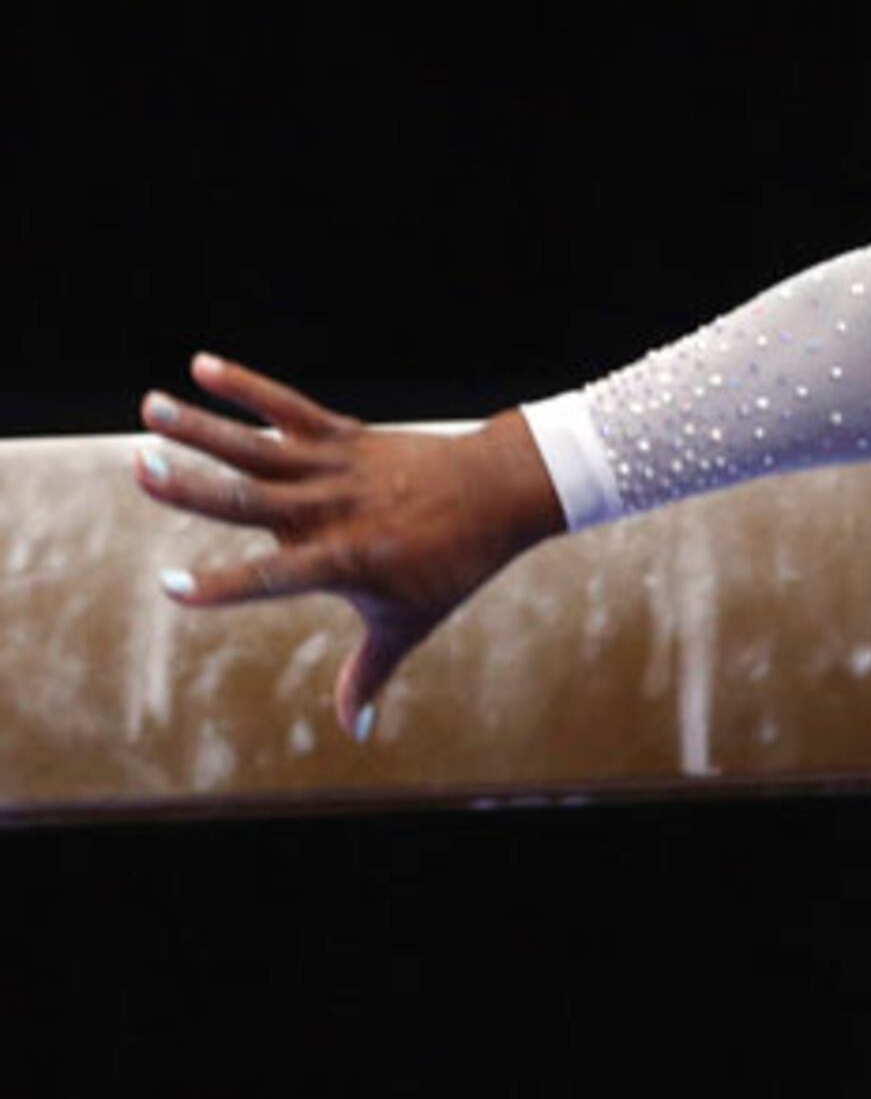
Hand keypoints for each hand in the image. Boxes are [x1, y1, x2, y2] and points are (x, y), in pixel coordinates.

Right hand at [133, 353, 565, 741]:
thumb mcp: (411, 621)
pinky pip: (290, 406)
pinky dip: (248, 386)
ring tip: (149, 407)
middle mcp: (333, 512)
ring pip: (259, 446)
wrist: (502, 492)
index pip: (274, 577)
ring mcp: (337, 468)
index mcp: (344, 561)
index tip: (171, 585)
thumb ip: (370, 675)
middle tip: (141, 467)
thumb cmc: (453, 565)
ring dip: (202, 426)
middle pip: (253, 498)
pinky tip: (201, 365)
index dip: (224, 583)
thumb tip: (356, 734)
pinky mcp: (344, 435)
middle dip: (195, 485)